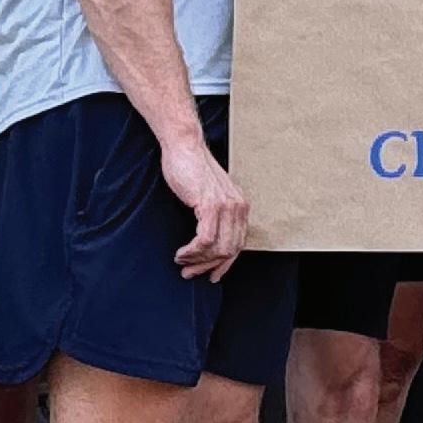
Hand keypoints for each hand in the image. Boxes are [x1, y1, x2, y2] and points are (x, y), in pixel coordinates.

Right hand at [161, 134, 248, 281]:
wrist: (184, 147)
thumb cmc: (190, 168)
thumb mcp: (208, 194)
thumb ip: (215, 213)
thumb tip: (207, 239)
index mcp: (240, 206)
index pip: (238, 244)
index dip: (224, 264)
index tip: (211, 274)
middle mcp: (238, 208)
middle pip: (230, 250)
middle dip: (208, 266)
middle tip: (190, 272)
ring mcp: (226, 207)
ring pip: (218, 248)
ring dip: (198, 260)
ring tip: (182, 262)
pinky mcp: (210, 205)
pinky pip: (205, 239)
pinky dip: (192, 251)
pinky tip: (182, 253)